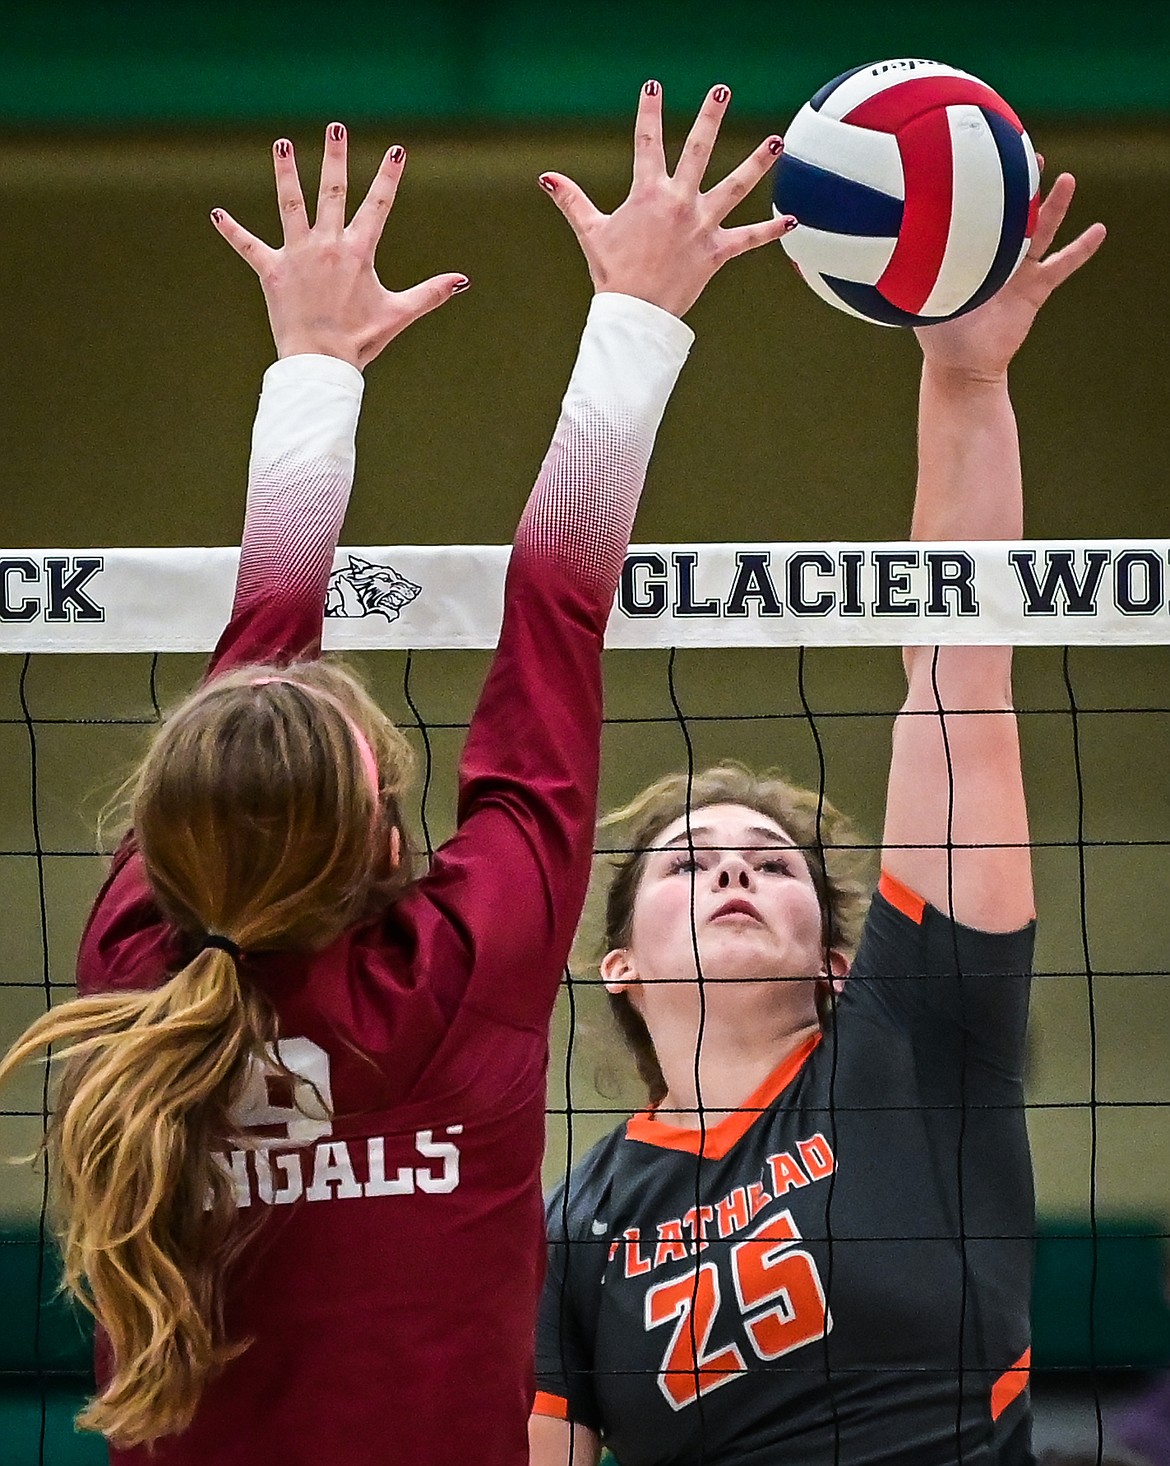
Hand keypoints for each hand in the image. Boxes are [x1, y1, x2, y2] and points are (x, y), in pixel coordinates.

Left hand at [211, 124, 468, 369]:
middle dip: (335, 157)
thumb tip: (463, 280)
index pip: (378, 206)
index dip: (388, 177)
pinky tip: (216, 214)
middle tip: (335, 128)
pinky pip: (248, 247)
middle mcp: (326, 245)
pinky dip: (232, 231)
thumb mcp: (399, 314)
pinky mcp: (272, 272)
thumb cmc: (360, 340)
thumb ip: (430, 293)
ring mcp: (297, 255)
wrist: (321, 363)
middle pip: (331, 192)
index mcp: (358, 252)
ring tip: (281, 144)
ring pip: (290, 205)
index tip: (396, 150)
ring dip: (285, 173)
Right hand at [538, 81, 796, 318]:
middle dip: (710, 118)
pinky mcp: (717, 252)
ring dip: (757, 163)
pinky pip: (749, 239)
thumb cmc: (612, 273)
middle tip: (721, 91)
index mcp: (648, 194)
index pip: (647, 143)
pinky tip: (794, 220)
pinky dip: (772, 232)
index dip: (649, 113)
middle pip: (698, 151)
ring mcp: (701, 225)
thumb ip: (572, 200)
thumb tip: (546, 178)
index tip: (653, 87)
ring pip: (735, 187)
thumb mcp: (591, 232)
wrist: (635, 314)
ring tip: (776, 141)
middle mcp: (679, 203)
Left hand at [915, 168, 1105, 381]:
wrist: (964, 366)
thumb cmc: (939, 334)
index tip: (990, 156)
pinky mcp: (1035, 290)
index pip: (979, 213)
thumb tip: (896, 245)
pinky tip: (1099, 231)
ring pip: (1042, 231)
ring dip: (1055, 206)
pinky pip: (1063, 265)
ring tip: (1067, 180)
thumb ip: (918, 272)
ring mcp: (1017, 271)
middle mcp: (994, 257)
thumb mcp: (925, 297)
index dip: (986, 187)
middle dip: (1023, 184)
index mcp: (968, 253)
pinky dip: (1081, 249)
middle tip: (1032, 155)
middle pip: (1014, 213)